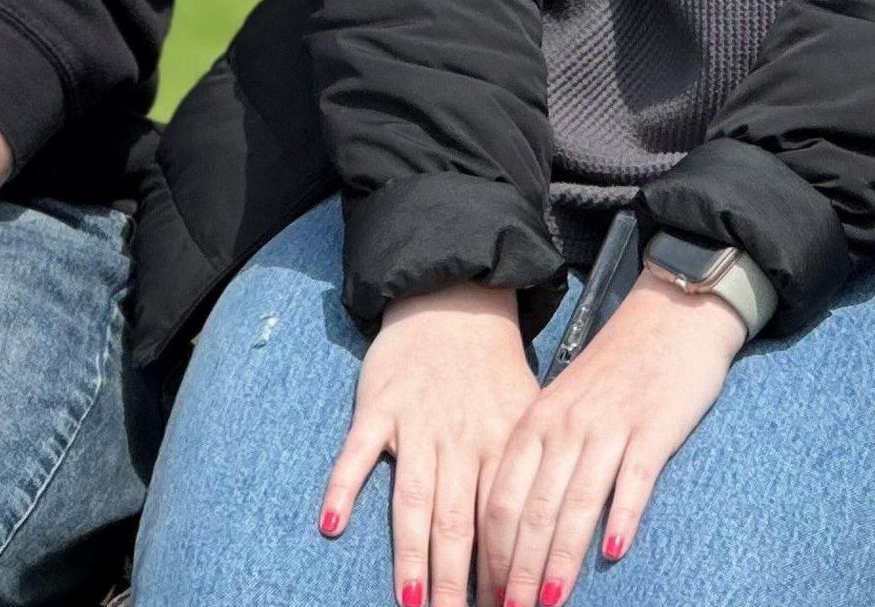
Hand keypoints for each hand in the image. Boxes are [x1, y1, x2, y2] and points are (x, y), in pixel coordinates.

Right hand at [327, 284, 536, 606]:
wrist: (453, 299)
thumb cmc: (492, 368)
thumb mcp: (525, 415)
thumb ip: (527, 473)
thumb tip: (542, 542)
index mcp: (501, 446)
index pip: (503, 522)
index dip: (503, 571)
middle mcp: (460, 440)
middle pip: (459, 525)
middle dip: (458, 584)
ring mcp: (417, 424)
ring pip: (414, 500)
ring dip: (412, 555)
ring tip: (412, 602)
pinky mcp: (379, 407)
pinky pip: (358, 452)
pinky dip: (344, 486)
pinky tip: (333, 524)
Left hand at [477, 270, 744, 605]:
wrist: (671, 315)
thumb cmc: (615, 371)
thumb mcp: (563, 408)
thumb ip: (542, 458)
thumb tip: (520, 526)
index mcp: (534, 423)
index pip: (500, 499)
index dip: (492, 553)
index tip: (487, 594)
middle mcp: (564, 427)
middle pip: (531, 510)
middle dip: (517, 570)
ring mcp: (608, 427)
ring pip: (574, 503)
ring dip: (560, 559)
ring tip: (549, 603)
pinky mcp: (653, 427)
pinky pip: (633, 477)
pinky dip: (622, 515)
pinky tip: (615, 552)